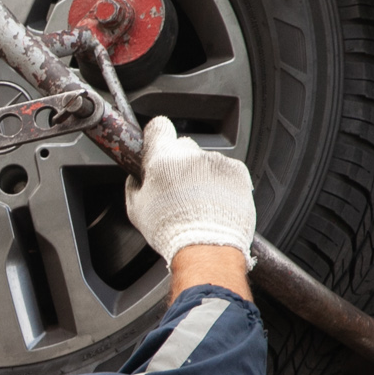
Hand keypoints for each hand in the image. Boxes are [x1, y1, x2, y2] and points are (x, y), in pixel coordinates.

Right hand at [124, 116, 255, 267]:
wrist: (207, 248)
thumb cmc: (171, 232)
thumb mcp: (136, 210)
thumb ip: (135, 184)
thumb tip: (137, 176)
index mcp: (163, 158)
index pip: (159, 127)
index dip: (157, 137)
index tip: (158, 145)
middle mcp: (191, 154)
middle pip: (183, 147)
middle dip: (179, 164)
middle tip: (178, 189)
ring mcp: (217, 162)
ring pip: (206, 162)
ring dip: (203, 177)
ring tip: (200, 204)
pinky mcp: (238, 172)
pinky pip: (227, 172)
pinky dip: (223, 184)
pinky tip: (215, 204)